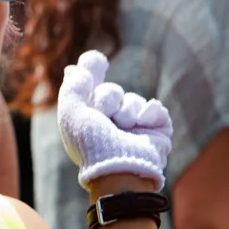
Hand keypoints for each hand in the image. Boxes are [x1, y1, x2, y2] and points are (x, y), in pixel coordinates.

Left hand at [55, 50, 172, 189]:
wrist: (120, 168)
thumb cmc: (92, 145)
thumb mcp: (72, 114)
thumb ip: (72, 87)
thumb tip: (76, 69)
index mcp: (88, 122)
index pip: (90, 90)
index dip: (91, 72)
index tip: (96, 60)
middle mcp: (109, 124)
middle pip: (111, 90)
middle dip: (107, 98)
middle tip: (105, 115)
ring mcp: (134, 128)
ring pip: (133, 99)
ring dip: (127, 110)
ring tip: (124, 128)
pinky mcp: (156, 130)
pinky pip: (155, 108)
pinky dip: (148, 115)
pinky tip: (141, 127)